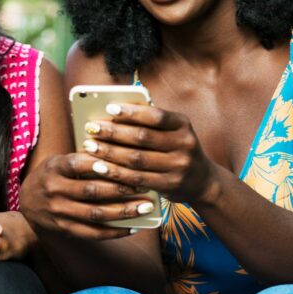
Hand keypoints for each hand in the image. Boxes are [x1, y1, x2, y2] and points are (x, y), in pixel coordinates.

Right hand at [19, 150, 157, 238]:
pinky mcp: (64, 229)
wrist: (26, 201)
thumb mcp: (58, 161)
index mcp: (54, 168)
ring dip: (123, 212)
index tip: (125, 164)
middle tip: (145, 186)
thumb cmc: (51, 176)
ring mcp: (58, 212)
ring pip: (95, 214)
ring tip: (145, 208)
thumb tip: (118, 158)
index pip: (78, 164)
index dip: (102, 165)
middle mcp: (54, 191)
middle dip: (121, 189)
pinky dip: (114, 232)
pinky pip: (92, 233)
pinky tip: (132, 228)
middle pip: (91, 191)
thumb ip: (82, 160)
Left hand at [80, 102, 215, 202]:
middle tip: (91, 128)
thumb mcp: (171, 131)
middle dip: (113, 132)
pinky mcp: (171, 185)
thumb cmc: (175, 148)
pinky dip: (116, 173)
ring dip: (110, 152)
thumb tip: (112, 112)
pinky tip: (99, 167)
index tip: (109, 108)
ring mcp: (179, 166)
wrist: (202, 180)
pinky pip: (138, 179)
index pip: (156, 116)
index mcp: (183, 124)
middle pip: (143, 137)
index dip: (131, 112)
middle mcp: (184, 144)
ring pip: (138, 159)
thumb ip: (149, 122)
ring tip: (90, 147)